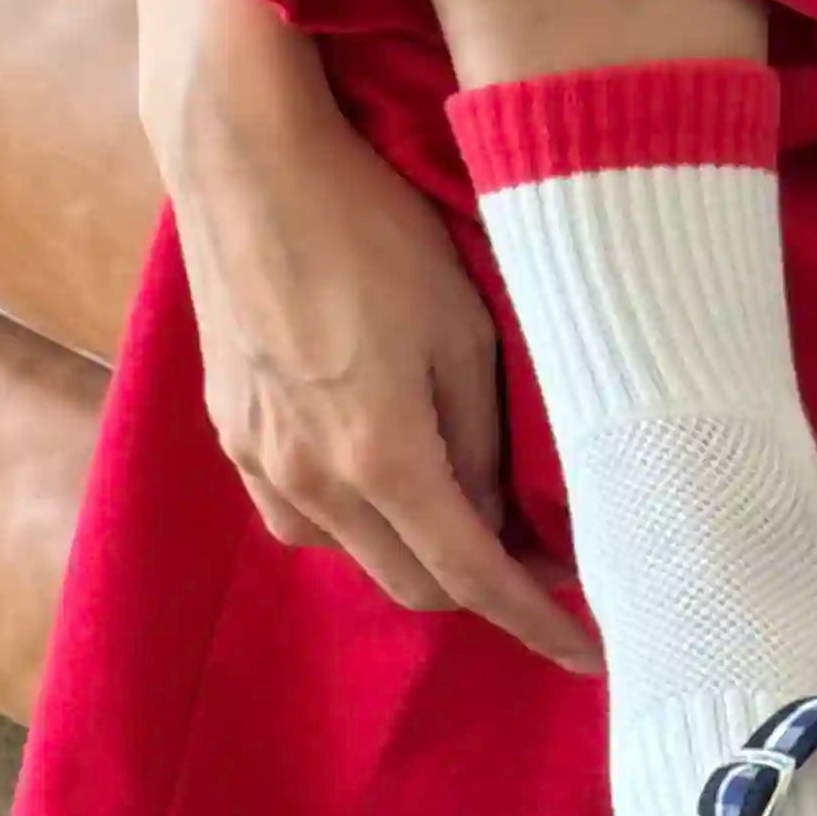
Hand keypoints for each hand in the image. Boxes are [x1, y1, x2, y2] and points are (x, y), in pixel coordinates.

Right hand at [153, 25, 599, 674]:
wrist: (244, 161)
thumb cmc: (370, 227)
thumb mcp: (463, 332)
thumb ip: (481, 448)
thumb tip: (497, 524)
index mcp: (380, 458)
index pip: (475, 577)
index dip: (535, 622)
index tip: (584, 655)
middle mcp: (312, 481)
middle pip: (413, 586)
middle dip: (481, 588)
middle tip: (539, 556)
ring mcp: (262, 463)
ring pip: (356, 558)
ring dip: (414, 554)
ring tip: (459, 507)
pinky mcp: (232, 437)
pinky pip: (302, 521)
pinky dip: (355, 524)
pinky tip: (378, 480)